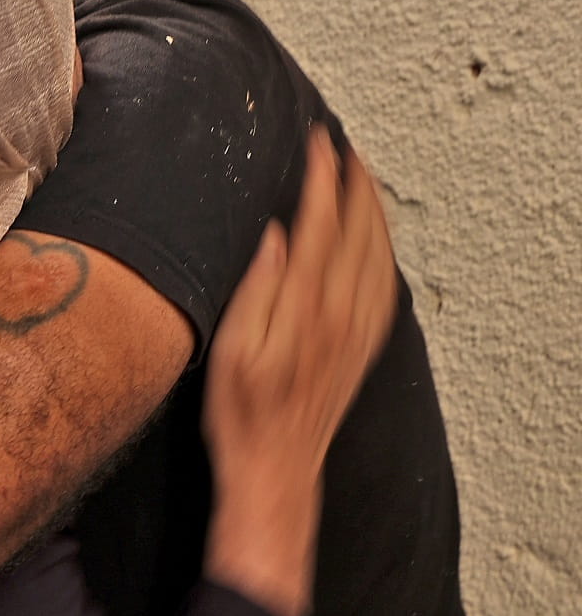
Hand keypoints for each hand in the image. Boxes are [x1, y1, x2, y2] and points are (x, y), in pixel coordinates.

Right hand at [202, 128, 396, 615]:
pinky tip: (376, 242)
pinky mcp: (362, 346)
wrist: (277, 469)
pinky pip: (385, 286)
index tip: (319, 146)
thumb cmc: (241, 414)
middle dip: (356, 186)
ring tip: (364, 180)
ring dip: (375, 212)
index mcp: (307, 307)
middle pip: (361, 233)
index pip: (322, 226)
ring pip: (379, 255)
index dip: (322, 182)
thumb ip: (258, 289)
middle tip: (346, 150)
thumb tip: (276, 237)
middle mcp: (341, 314)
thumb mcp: (230, 349)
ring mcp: (358, 331)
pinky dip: (384, 252)